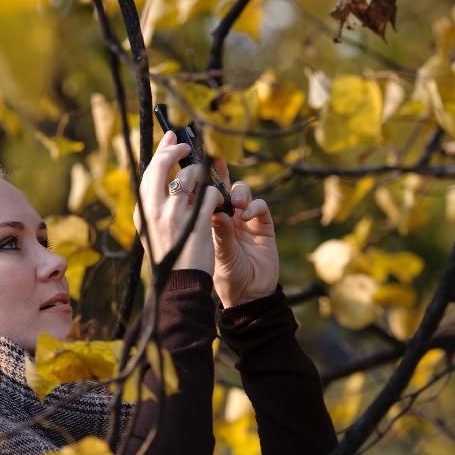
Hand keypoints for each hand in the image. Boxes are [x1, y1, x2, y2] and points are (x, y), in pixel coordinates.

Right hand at [132, 131, 225, 275]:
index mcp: (142, 211)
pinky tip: (218, 202)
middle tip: (188, 146)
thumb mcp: (152, 230)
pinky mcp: (195, 223)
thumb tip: (164, 175)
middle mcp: (153, 210)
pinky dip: (215, 194)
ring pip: (188, 177)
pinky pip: (208, 195)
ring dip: (201, 176)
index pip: (149, 172)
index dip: (161, 150)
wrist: (179, 283)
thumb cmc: (170, 256)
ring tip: (207, 186)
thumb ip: (155, 204)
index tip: (171, 136)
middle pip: (162, 166)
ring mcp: (173, 216)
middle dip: (176, 151)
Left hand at [210, 158, 278, 306]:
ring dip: (237, 191)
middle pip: (220, 183)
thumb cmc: (221, 275)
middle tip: (215, 161)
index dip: (197, 175)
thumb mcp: (212, 251)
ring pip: (240, 190)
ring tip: (233, 203)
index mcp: (204, 219)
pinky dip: (253, 206)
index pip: (199, 191)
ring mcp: (243, 218)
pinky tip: (245, 216)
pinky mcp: (262, 224)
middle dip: (218, 170)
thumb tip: (210, 206)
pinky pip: (259, 206)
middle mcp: (223, 214)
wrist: (245, 296)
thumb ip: (214, 229)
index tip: (191, 158)